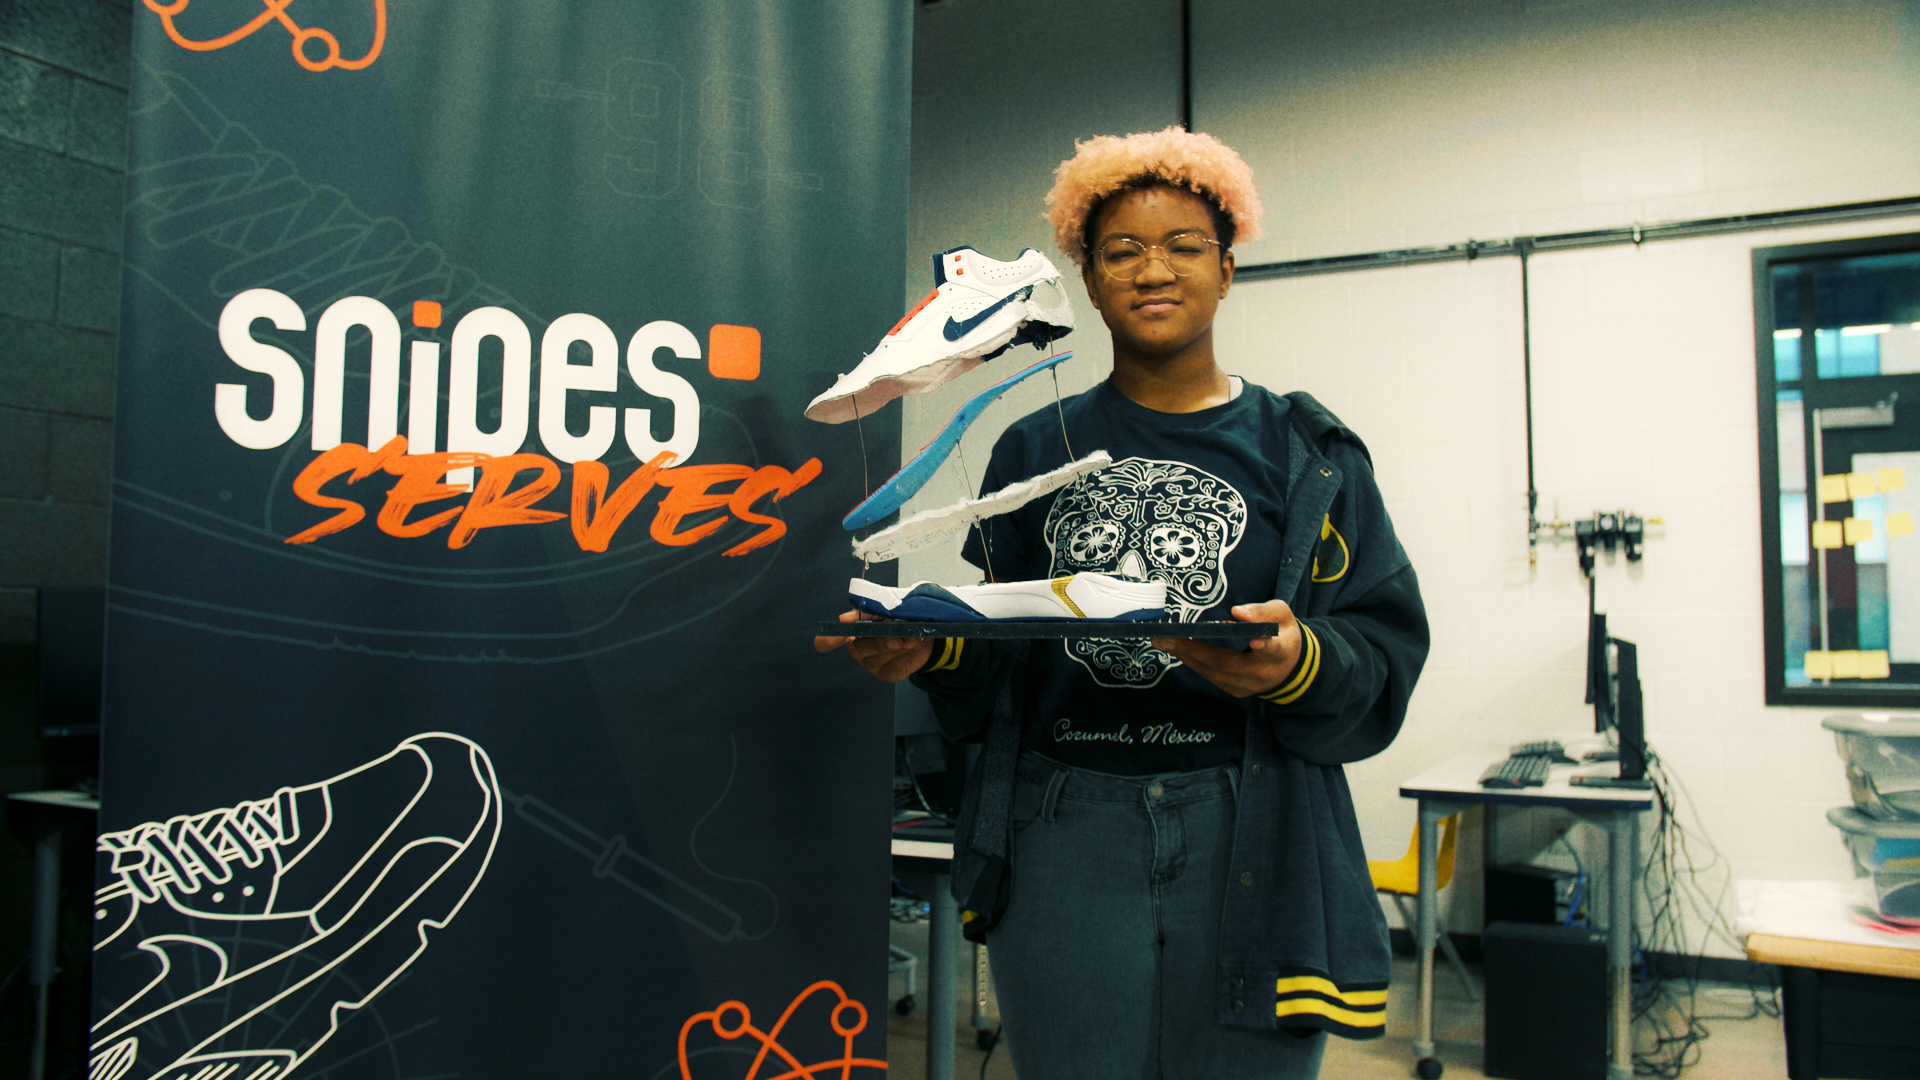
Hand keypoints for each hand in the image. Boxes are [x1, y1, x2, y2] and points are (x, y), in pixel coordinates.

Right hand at [814, 610, 935, 681]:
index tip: (838, 637)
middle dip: (879, 642)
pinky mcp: (887, 674)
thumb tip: (843, 619)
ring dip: (898, 647)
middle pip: (858, 649)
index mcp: (852, 632)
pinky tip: (914, 646)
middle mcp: (857, 650)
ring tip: (914, 637)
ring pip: (878, 659)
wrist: (922, 630)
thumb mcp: (884, 610)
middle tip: (898, 637)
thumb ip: (866, 611)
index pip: (826, 641)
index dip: (828, 641)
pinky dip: (906, 655)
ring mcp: (871, 665)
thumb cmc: (898, 618)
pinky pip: (894, 667)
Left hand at [1151, 599, 1302, 698]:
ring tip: (1163, 643)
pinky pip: (1211, 676)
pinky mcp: (1235, 691)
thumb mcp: (1282, 615)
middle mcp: (1261, 673)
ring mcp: (1247, 686)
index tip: (1254, 640)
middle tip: (1164, 638)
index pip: (1272, 649)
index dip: (1263, 645)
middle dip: (1192, 650)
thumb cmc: (1282, 634)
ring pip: (1213, 672)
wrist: (1288, 668)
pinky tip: (1178, 651)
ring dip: (1186, 657)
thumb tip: (1237, 612)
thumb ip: (1264, 612)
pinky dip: (1193, 662)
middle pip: (1225, 663)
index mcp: (1280, 651)